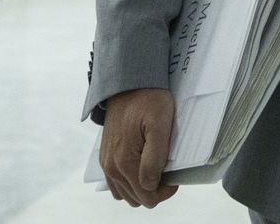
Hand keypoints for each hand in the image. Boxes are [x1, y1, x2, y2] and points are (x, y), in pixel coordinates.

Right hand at [99, 88, 178, 209]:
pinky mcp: (105, 157)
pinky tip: (141, 167)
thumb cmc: (148, 100)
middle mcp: (111, 167)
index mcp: (125, 162)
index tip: (174, 175)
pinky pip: (115, 183)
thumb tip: (150, 184)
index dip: (165, 191)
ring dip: (142, 187)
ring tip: (156, 169)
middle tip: (167, 171)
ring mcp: (106, 163)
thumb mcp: (160, 124)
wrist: (128, 83)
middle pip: (136, 198)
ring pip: (126, 193)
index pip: (147, 196)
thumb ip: (155, 158)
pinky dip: (129, 182)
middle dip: (155, 190)